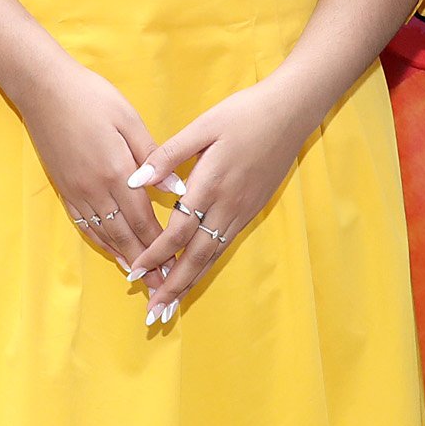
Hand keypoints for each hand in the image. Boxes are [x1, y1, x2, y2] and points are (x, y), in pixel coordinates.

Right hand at [8, 60, 164, 277]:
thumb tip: (179, 189)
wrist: (44, 89)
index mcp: (117, 171)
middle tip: (162, 287)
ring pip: (104, 234)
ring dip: (124, 258)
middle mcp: (96, 189)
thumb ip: (154, 157)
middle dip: (146, 262)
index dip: (160, 245)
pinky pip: (85, 224)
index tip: (177, 265)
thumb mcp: (130, 120)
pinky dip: (101, 242)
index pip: (143, 219)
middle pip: (125, 235)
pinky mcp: (64, 189)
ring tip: (141, 278)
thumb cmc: (93, 97)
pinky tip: (112, 251)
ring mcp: (77, 191)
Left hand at [126, 74, 330, 318]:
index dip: (156, 255)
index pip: (179, 231)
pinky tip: (196, 274)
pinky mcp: (253, 209)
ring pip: (214, 255)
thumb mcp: (202, 126)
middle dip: (174, 286)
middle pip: (198, 256)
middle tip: (155, 313)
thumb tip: (134, 180)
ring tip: (171, 305)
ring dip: (191, 282)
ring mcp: (243, 210)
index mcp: (211, 183)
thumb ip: (168, 156)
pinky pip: (226, 244)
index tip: (135, 274)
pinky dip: (208, 265)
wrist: (290, 111)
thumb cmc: (242, 113)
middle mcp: (228, 204)